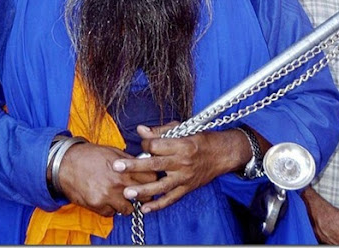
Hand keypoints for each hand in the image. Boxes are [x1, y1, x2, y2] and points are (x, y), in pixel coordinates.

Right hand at [56, 142, 157, 216]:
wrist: (66, 164)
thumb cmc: (89, 155)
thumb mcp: (113, 152)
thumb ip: (129, 161)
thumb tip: (143, 164)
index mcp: (124, 168)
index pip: (151, 178)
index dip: (151, 179)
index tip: (148, 180)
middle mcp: (118, 183)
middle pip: (144, 195)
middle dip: (142, 194)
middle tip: (137, 191)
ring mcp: (108, 196)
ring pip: (128, 208)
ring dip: (126, 204)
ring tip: (120, 196)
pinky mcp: (97, 206)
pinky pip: (111, 213)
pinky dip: (110, 208)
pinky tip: (106, 199)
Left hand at [111, 122, 252, 213]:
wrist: (222, 154)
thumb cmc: (201, 139)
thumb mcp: (182, 129)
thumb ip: (160, 131)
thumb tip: (140, 129)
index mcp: (181, 144)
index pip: (156, 145)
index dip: (146, 143)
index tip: (144, 143)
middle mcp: (182, 162)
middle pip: (154, 165)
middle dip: (134, 166)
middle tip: (117, 167)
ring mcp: (184, 177)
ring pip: (160, 186)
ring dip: (142, 190)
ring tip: (127, 192)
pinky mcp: (187, 188)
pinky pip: (171, 199)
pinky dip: (158, 205)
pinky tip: (145, 208)